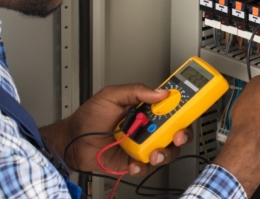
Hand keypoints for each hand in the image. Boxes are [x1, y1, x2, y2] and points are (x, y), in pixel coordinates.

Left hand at [40, 84, 192, 175]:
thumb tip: (160, 92)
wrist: (72, 141)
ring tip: (154, 153)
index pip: (171, 109)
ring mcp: (142, 146)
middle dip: (181, 135)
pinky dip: (144, 166)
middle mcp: (148, 128)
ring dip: (165, 153)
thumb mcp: (111, 96)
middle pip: (176, 132)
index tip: (187, 110)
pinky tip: (135, 163)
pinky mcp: (134, 162)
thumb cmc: (89, 117)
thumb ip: (136, 91)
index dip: (183, 110)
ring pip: (166, 152)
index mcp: (145, 111)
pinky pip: (147, 167)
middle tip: (176, 135)